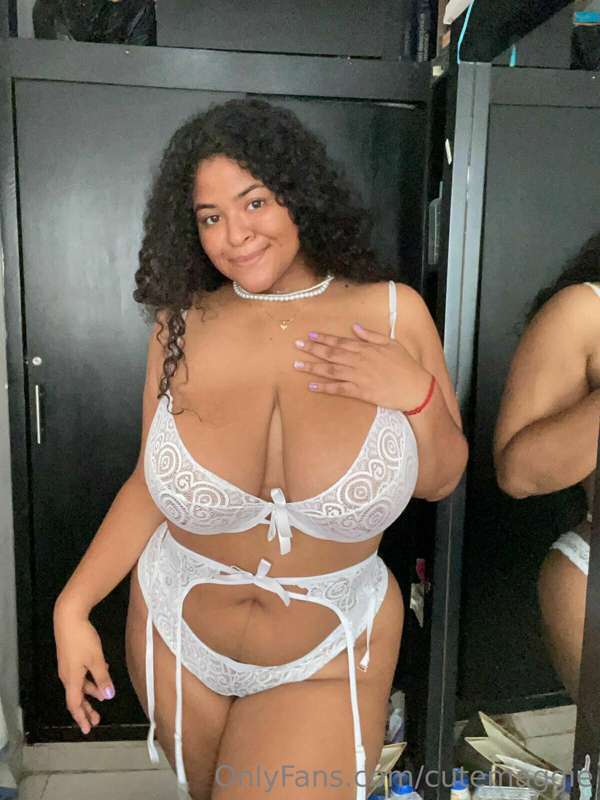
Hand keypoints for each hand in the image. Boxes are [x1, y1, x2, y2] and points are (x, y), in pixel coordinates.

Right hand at [53, 604, 115, 734]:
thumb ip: (103, 678)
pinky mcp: (70, 657)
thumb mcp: (96, 660)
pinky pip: (81, 673)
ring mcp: (68, 666)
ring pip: (80, 684)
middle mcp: (67, 675)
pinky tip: (102, 671)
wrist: (68, 617)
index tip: (87, 729)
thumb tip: (109, 696)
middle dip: (87, 709)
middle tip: (96, 720)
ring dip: (91, 691)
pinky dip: (90, 677)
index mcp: (71, 679)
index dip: (81, 718)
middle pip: (77, 697)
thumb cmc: (81, 639)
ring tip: (103, 695)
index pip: (75, 705)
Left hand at [293, 323, 431, 411]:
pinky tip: (312, 386)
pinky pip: (338, 389)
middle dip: (312, 349)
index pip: (340, 342)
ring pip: (331, 370)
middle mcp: (359, 361)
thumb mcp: (391, 343)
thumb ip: (372, 335)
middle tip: (296, 346)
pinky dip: (324, 387)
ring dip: (313, 367)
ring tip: (297, 365)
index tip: (310, 335)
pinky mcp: (361, 392)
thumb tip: (356, 327)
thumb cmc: (406, 365)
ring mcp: (359, 376)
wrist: (415, 388)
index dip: (324, 338)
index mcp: (366, 348)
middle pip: (331, 354)